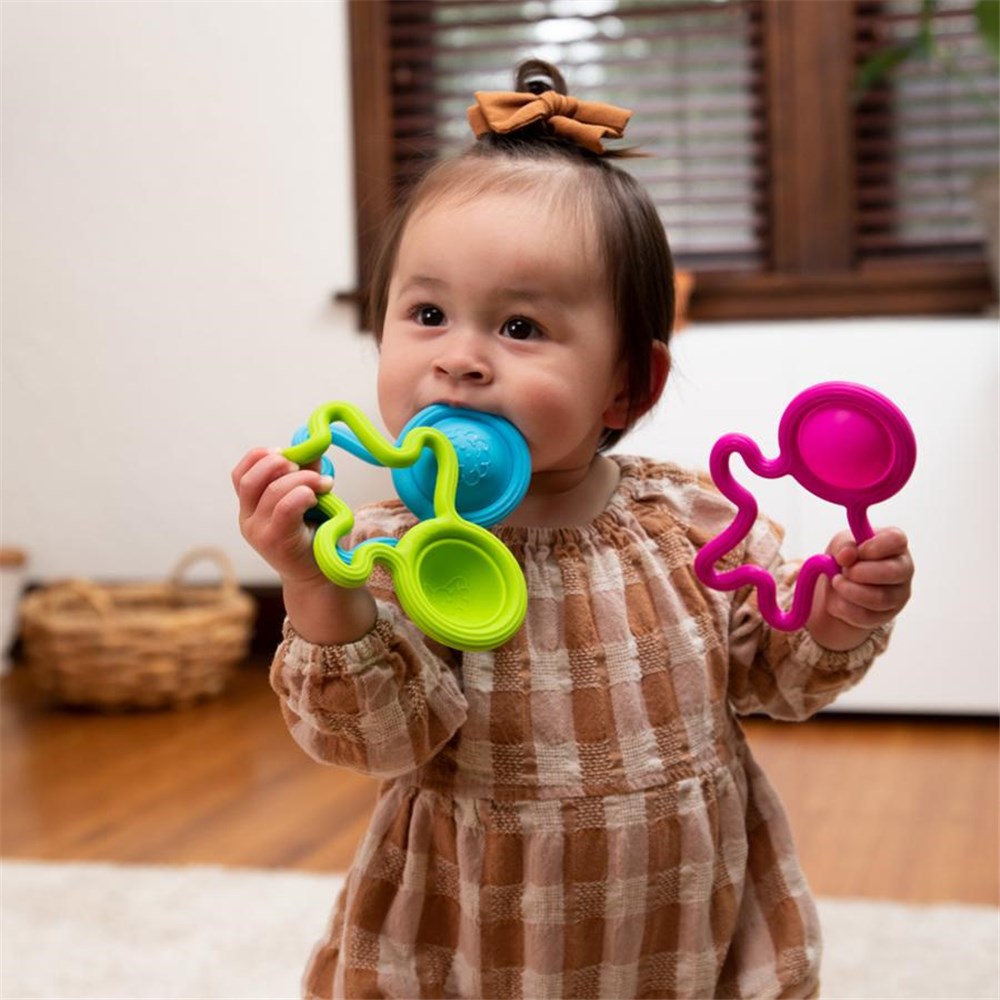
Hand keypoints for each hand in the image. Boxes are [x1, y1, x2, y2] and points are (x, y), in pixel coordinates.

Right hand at [231, 448, 332, 583]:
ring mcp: (258, 533)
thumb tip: (312, 444)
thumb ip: (305, 473)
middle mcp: (247, 521)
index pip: (239, 475)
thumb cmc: (314, 536)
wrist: (320, 576)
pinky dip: (303, 494)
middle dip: (278, 464)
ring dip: (303, 479)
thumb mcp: (306, 499)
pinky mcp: (275, 541)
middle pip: (250, 480)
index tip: (284, 452)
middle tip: (303, 466)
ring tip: (325, 483)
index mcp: (249, 508)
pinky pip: (285, 508)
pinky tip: (318, 496)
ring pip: (272, 491)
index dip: (258, 457)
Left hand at [807, 527, 913, 649]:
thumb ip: (844, 546)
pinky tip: (838, 599)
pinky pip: (866, 616)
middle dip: (860, 572)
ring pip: (879, 598)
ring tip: (836, 583)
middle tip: (843, 571)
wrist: (839, 586)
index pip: (896, 540)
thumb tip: (846, 555)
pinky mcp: (885, 616)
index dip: (874, 546)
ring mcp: (898, 595)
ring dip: (850, 591)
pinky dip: (845, 607)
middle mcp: (903, 569)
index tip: (857, 551)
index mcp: (894, 544)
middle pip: (892, 572)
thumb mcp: (842, 545)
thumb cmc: (847, 558)